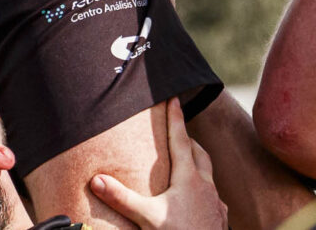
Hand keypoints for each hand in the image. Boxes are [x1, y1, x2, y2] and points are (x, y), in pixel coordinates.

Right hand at [89, 100, 224, 229]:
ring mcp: (215, 202)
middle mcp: (205, 186)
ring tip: (188, 164)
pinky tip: (201, 199)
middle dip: (189, 139)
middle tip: (179, 131)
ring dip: (198, 164)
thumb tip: (96, 180)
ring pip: (208, 174)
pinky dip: (206, 190)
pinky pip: (214, 197)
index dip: (175, 117)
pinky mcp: (220, 218)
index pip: (181, 139)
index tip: (174, 97)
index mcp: (188, 178)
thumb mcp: (147, 218)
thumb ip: (122, 198)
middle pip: (199, 153)